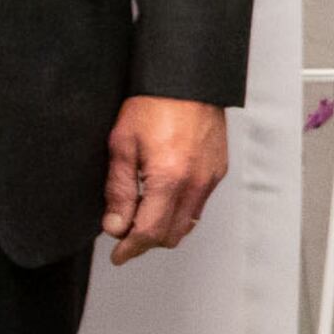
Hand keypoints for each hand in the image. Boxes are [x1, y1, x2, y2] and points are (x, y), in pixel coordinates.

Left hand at [103, 97, 228, 265]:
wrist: (187, 78)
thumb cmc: (154, 103)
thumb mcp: (122, 145)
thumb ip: (118, 191)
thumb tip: (115, 226)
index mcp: (169, 178)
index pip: (150, 232)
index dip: (131, 249)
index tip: (118, 255)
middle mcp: (195, 183)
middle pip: (170, 235)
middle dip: (146, 240)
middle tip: (125, 230)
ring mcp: (210, 178)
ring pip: (187, 224)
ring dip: (164, 227)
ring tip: (143, 212)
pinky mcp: (217, 171)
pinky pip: (198, 205)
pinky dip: (180, 210)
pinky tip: (164, 195)